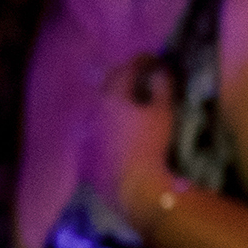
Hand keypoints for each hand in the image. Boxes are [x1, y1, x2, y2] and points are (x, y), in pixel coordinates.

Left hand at [79, 55, 175, 227]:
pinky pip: (92, 134)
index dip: (141, 61)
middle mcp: (92, 110)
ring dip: (111, 104)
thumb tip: (162, 70)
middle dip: (122, 79)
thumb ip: (163, 87)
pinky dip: (103, 128)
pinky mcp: (83, 154)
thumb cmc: (151, 147)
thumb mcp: (164, 113)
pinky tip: (114, 134)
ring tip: (126, 107)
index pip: (126, 69)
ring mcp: (85, 133)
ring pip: (97, 110)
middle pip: (107, 87)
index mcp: (112, 96)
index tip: (153, 59)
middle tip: (138, 78)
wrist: (132, 189)